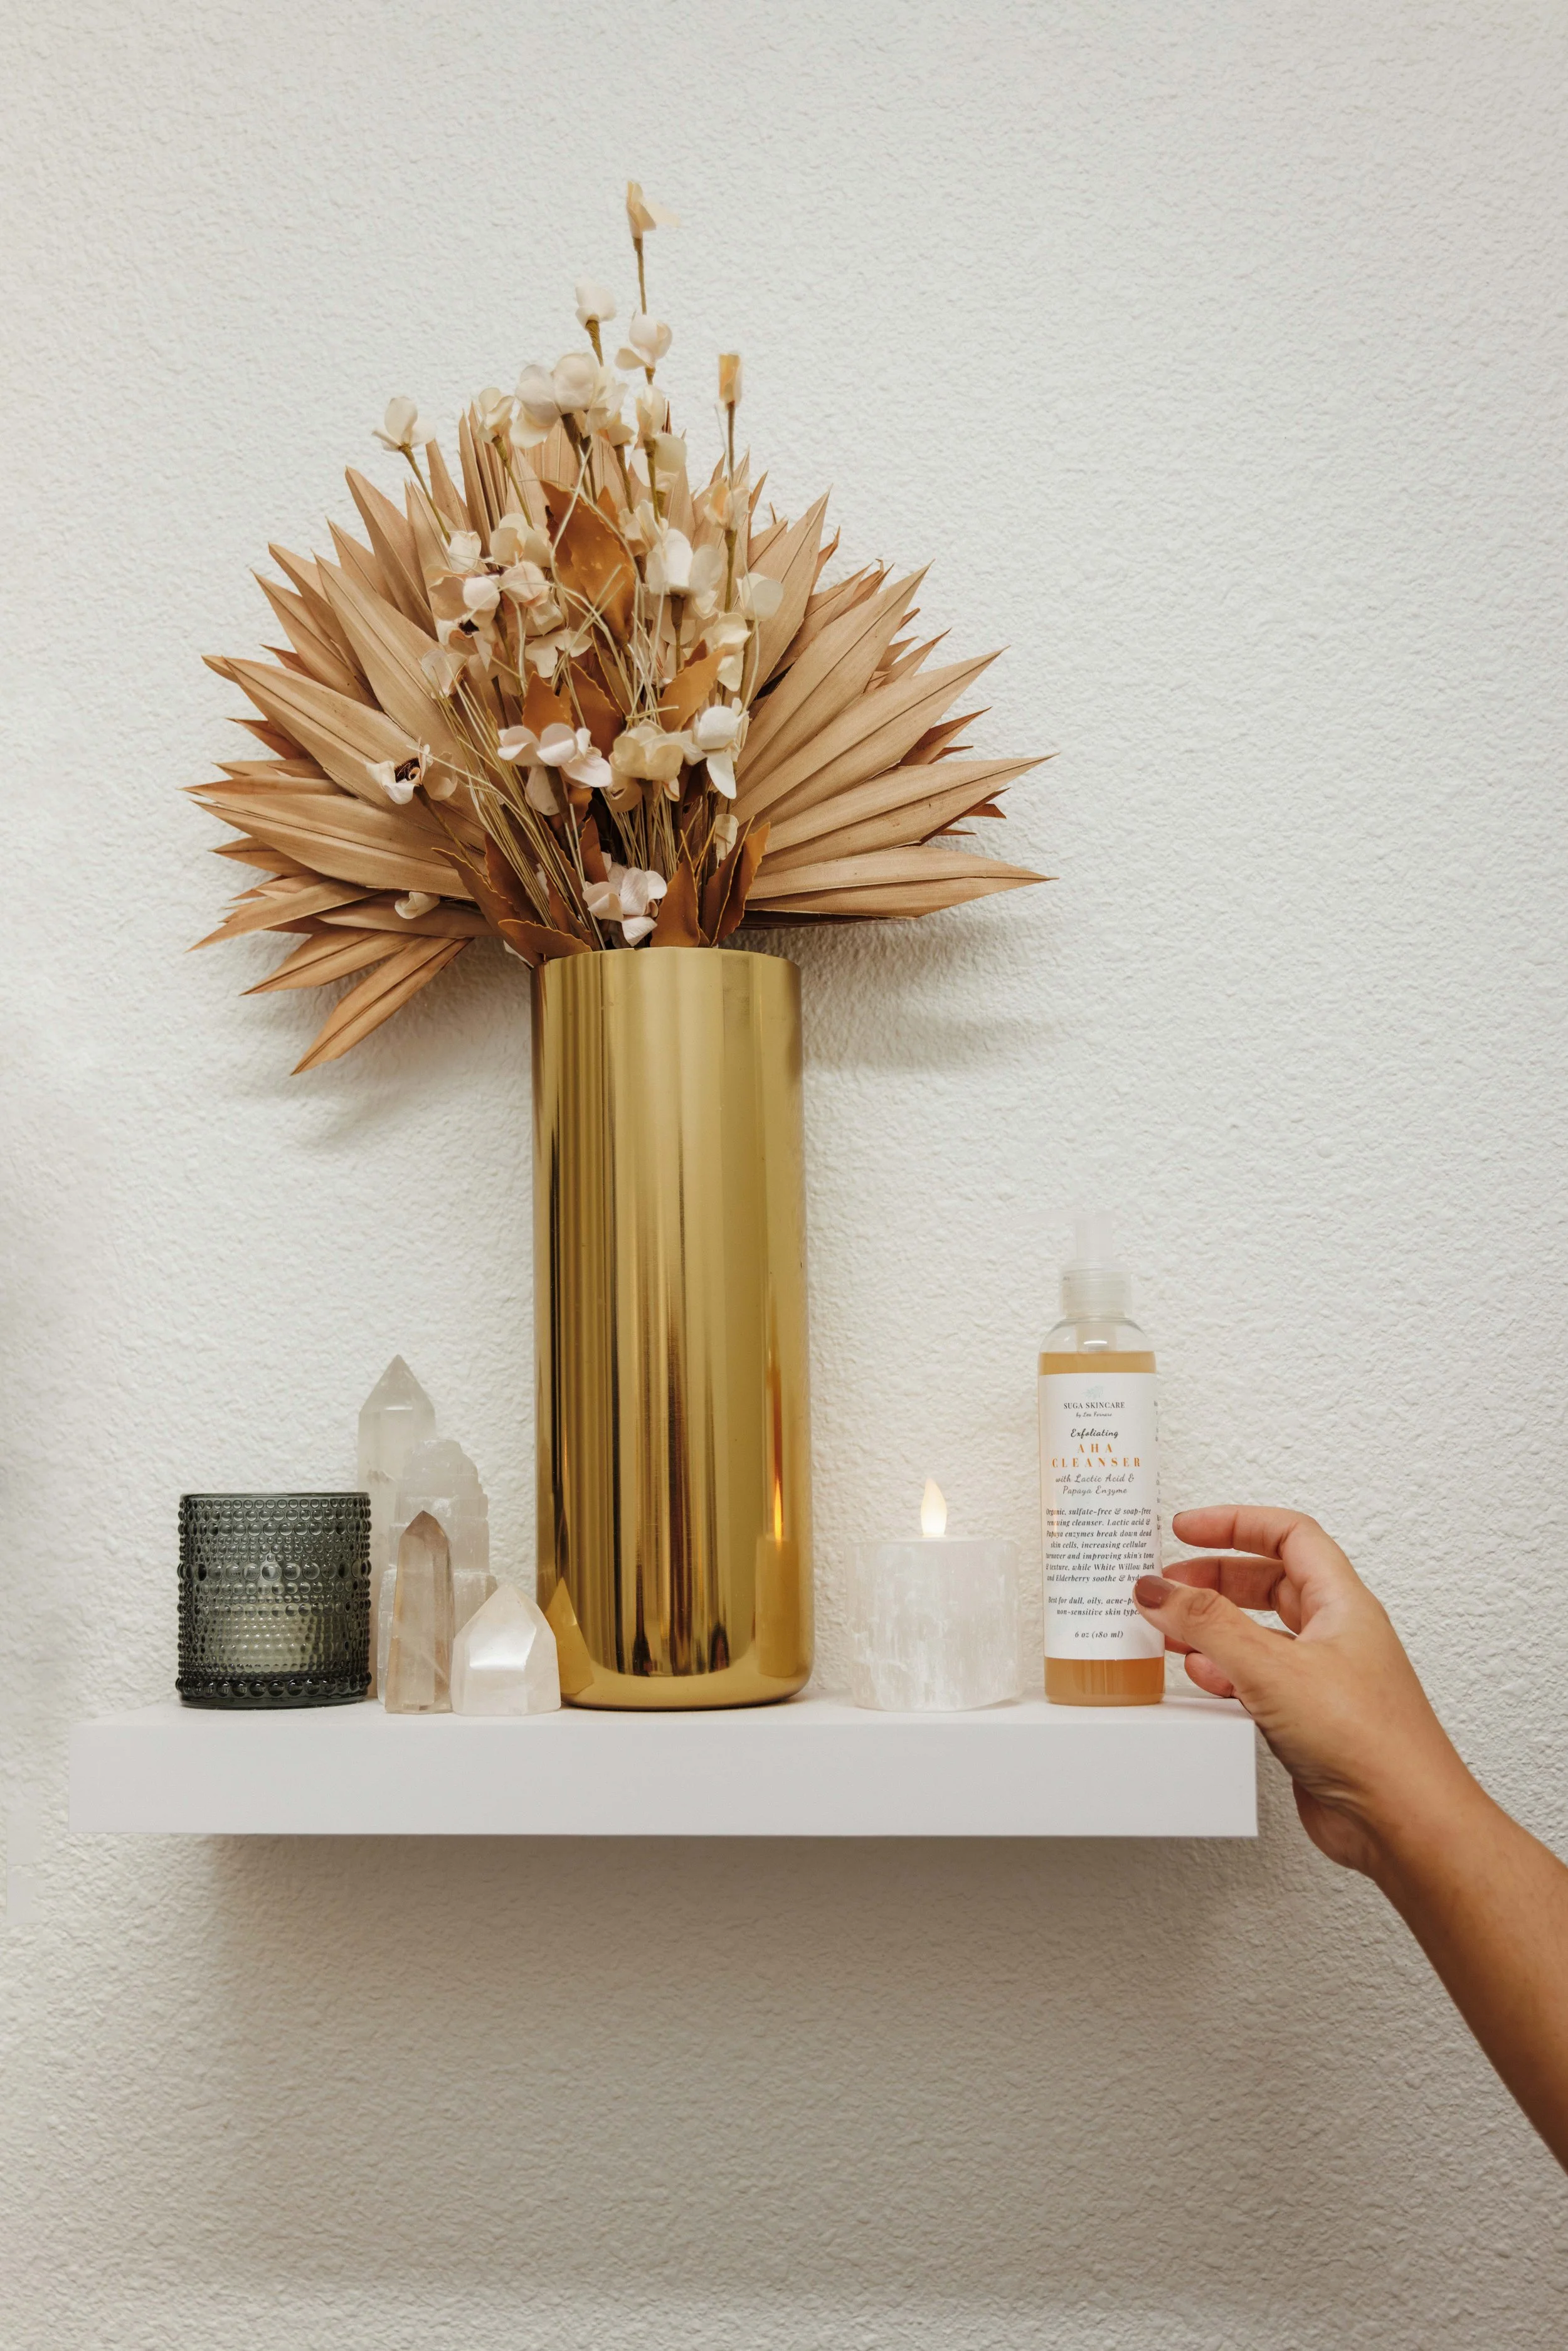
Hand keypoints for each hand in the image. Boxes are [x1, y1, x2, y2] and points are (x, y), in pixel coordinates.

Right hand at [1135, 1506, 1476, 1875]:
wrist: (1402, 1822)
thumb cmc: (1371, 1741)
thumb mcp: (1271, 1667)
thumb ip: (1207, 1624)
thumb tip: (1159, 1591)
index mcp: (1341, 1603)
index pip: (1288, 1535)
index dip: (1235, 1523)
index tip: (1187, 1529)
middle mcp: (1335, 1635)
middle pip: (1269, 1582)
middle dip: (1215, 1578)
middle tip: (1170, 1585)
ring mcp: (1322, 1679)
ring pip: (1259, 1635)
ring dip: (1212, 1629)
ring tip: (1170, 1630)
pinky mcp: (1308, 1722)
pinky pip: (1258, 1681)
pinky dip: (1223, 1674)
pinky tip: (1201, 1680)